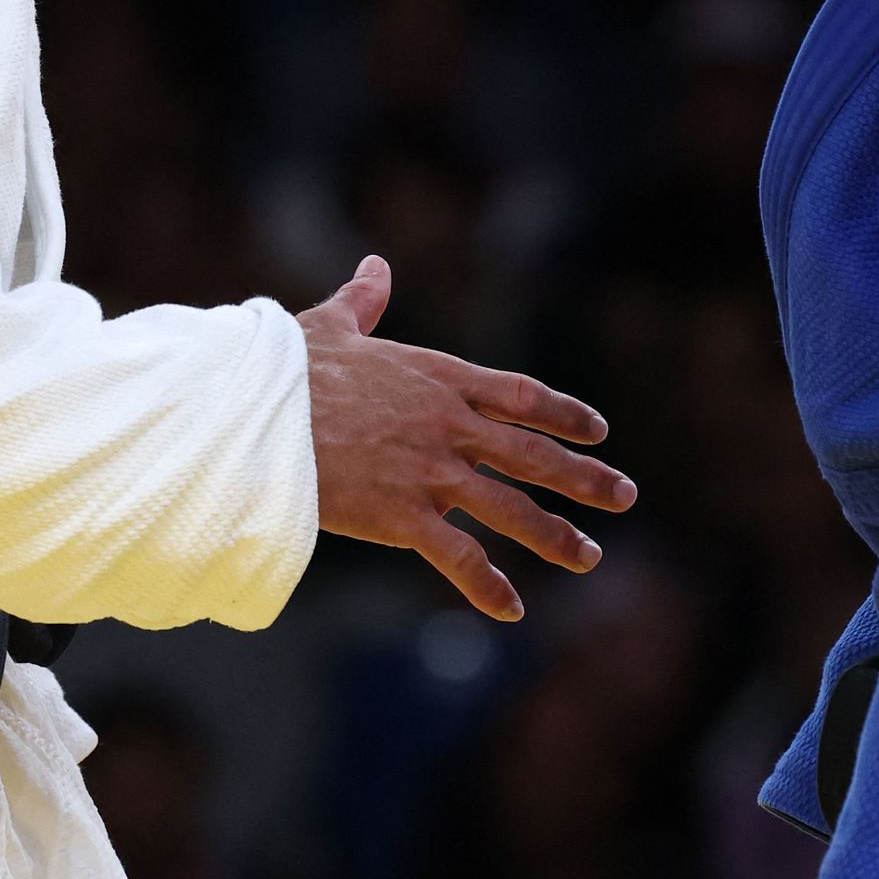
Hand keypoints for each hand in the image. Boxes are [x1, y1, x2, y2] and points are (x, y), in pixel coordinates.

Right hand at [300, 255, 636, 620]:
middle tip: (625, 495)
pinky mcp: (403, 516)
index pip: (521, 395)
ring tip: (588, 556)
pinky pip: (458, 557)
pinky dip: (487, 586)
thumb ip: (363, 301)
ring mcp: (431, 473)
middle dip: (584, 477)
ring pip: (510, 509)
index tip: (597, 430)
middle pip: (533, 453)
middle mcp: (448, 426)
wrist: (254, 418)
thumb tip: (375, 267)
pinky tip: (512, 611)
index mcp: (439, 378)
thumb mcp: (330, 327)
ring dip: (554, 536)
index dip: (563, 413)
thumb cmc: (285, 371)